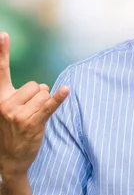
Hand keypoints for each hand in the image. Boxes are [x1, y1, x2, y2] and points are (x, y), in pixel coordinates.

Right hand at [0, 32, 68, 181]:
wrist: (10, 160)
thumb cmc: (11, 131)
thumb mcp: (7, 111)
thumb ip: (18, 95)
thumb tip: (42, 86)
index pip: (0, 71)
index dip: (1, 52)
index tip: (4, 34)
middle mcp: (5, 103)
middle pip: (35, 85)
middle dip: (38, 96)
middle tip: (29, 113)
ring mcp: (18, 113)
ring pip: (44, 94)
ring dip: (44, 104)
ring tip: (34, 119)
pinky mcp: (33, 122)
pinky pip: (49, 105)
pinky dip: (59, 98)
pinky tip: (66, 90)